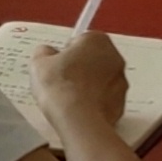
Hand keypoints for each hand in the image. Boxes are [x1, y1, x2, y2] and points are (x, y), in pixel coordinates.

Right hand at [32, 27, 131, 148]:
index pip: (81, 40)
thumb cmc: (59, 85)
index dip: (66, 53)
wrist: (78, 120)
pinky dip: (95, 102)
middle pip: (94, 59)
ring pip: (101, 80)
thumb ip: (45, 52)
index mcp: (98, 40)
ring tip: (69, 98)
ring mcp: (122, 82)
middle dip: (80, 68)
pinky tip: (80, 110)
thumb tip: (49, 53)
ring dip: (89, 85)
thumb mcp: (39, 62)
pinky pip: (105, 99)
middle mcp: (115, 57)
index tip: (57, 65)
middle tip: (61, 81)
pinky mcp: (122, 104)